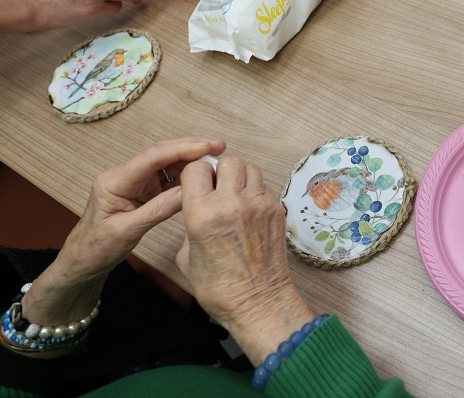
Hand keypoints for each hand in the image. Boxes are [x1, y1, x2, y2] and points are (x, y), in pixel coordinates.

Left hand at [23, 138, 223, 326]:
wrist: (82, 261)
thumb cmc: (97, 248)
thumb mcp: (128, 231)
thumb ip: (158, 209)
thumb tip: (189, 192)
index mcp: (114, 181)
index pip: (151, 158)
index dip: (181, 149)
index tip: (206, 147)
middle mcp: (123, 176)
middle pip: (160, 153)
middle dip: (190, 147)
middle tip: (219, 146)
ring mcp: (133, 182)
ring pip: (166, 162)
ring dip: (190, 158)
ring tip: (216, 157)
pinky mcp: (141, 190)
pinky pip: (166, 176)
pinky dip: (185, 172)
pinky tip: (201, 172)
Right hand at [177, 155, 314, 363]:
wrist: (258, 302)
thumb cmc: (218, 287)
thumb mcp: (186, 256)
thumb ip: (190, 223)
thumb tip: (198, 206)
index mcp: (202, 214)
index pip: (197, 168)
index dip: (195, 174)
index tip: (196, 184)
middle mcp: (232, 204)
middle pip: (228, 161)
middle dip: (220, 171)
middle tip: (217, 187)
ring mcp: (258, 205)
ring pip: (250, 169)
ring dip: (240, 178)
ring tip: (235, 196)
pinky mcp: (277, 210)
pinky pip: (264, 187)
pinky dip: (256, 192)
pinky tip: (250, 210)